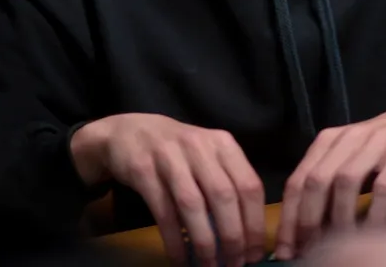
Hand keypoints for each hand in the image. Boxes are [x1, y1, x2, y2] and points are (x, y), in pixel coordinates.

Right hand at [71, 113, 265, 266]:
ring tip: (210, 266)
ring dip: (204, 242)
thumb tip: (248, 234)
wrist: (130, 132)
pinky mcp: (143, 170)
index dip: (255, 223)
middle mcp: (199, 147)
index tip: (255, 253)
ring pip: (193, 205)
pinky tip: (181, 259)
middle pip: (223, 197)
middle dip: (232, 237)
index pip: (249, 185)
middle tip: (234, 264)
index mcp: (223, 144)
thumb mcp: (208, 156)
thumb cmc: (178, 151)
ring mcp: (169, 157)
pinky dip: (175, 240)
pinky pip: (163, 211)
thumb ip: (228, 184)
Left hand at [274, 108, 385, 259]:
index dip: (289, 217)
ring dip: (339, 218)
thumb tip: (304, 227)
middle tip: (309, 250)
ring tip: (340, 245)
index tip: (286, 249)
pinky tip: (373, 234)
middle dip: (309, 220)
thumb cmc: (378, 147)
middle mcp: (349, 137)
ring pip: (347, 181)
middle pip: (317, 180)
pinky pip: (385, 185)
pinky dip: (375, 212)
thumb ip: (326, 183)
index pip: (298, 179)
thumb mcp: (347, 158)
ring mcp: (377, 142)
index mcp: (328, 140)